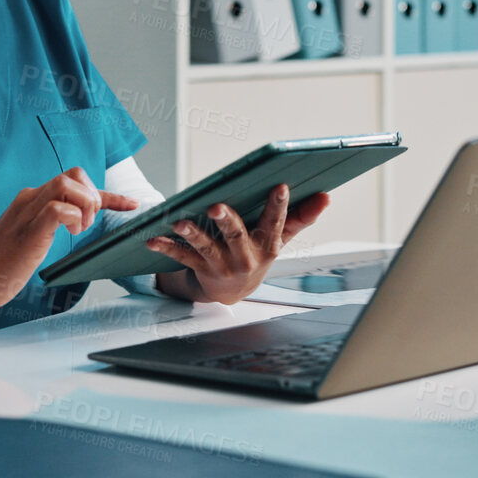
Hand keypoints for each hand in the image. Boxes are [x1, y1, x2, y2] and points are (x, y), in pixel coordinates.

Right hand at [0, 167, 136, 312]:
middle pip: (72, 173)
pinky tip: (70, 233)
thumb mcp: (32, 237)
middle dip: (93, 195)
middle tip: (89, 224)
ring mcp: (27, 212)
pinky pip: (57, 208)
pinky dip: (73, 218)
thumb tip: (75, 219)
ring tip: (79, 229)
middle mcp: (30, 199)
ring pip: (65, 184)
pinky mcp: (28, 231)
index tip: (129, 205)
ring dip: (84, 205)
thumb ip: (50, 223)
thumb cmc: (4, 264)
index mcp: (32, 199)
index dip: (106, 193)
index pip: (73, 181)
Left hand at [145, 185, 329, 303]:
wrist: (232, 292)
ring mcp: (221, 264)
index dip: (279, 206)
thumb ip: (300, 218)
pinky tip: (151, 237)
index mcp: (267, 245)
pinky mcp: (200, 268)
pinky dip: (166, 246)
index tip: (280, 186)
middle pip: (236, 235)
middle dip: (226, 221)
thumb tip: (326, 196)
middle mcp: (245, 257)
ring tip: (179, 221)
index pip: (276, 223)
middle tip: (215, 206)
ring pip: (206, 247)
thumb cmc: (257, 254)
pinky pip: (182, 256)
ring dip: (191, 233)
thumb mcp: (281, 239)